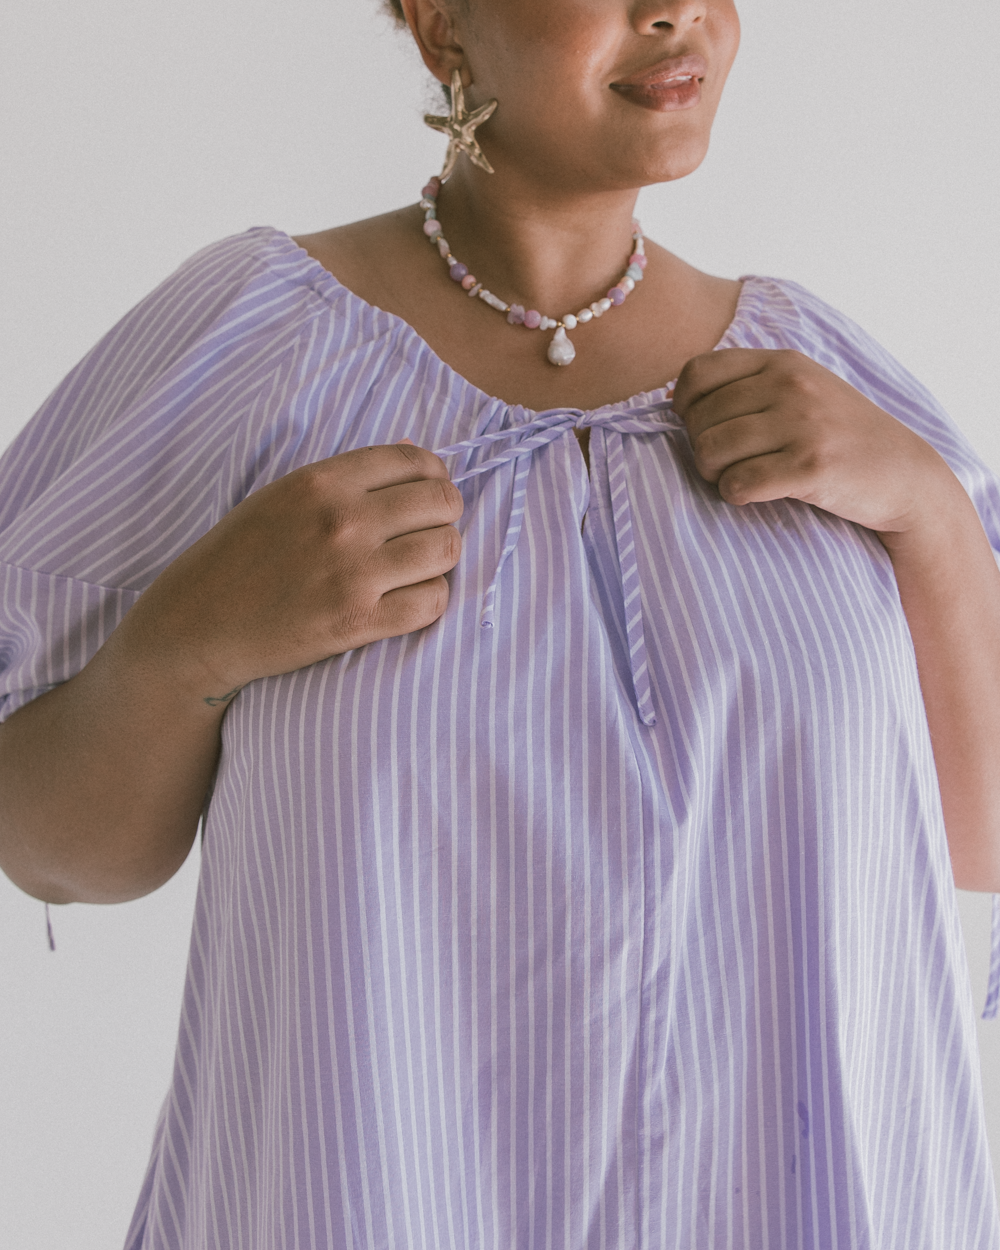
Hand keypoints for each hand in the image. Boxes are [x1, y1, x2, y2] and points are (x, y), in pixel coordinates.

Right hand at [127, 442, 462, 697]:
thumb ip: (349, 478)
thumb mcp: (284, 497)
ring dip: (440, 559)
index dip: (434, 477)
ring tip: (419, 568)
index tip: (428, 496)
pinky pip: (432, 602)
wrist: (198, 625)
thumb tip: (415, 454)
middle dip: (444, 516)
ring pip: (446, 550)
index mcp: (323, 481)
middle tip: (428, 533)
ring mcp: (353, 572)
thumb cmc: (240, 557)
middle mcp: (343, 520)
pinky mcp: (358, 622)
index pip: (416, 461)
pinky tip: (409, 599)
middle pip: (442, 503)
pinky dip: (430, 600)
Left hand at [671, 348, 956, 538]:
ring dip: (713, 474)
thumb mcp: (802, 391)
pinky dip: (735, 494)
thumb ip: (749, 385)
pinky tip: (751, 494)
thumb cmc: (840, 435)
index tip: (698, 426)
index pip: (698, 372)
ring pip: (711, 450)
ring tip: (735, 478)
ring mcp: (803, 424)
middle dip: (700, 448)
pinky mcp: (811, 466)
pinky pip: (739, 483)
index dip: (684, 405)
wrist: (903, 473)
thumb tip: (674, 395)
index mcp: (783, 363)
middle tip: (724, 464)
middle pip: (699, 419)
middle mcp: (791, 386)